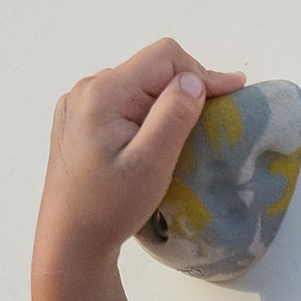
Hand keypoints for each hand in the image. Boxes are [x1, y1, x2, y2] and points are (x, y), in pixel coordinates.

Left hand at [31, 39, 243, 300]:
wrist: (68, 242)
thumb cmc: (110, 206)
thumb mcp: (151, 163)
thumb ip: (173, 115)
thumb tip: (193, 78)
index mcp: (103, 92)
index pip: (164, 58)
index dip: (201, 73)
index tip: (232, 95)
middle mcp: (86, 89)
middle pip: (150, 68)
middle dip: (184, 87)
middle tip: (214, 117)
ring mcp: (77, 105)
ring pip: (136, 84)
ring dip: (164, 100)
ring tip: (187, 129)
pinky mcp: (76, 123)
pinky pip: (119, 101)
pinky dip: (144, 111)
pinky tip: (153, 137)